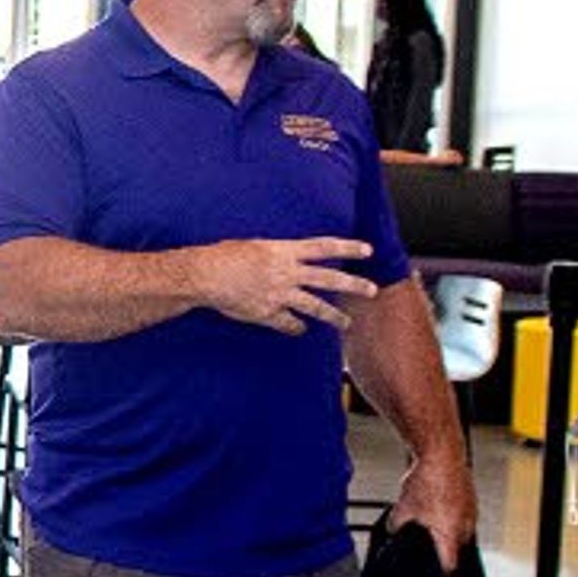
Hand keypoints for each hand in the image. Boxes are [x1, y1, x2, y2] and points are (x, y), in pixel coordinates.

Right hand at [196, 237, 378, 334]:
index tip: (367, 250)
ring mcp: (280, 295)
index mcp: (284, 251)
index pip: (324, 248)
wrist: (205, 275)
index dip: (348, 248)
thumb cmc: (224, 255)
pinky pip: (289, 324)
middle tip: (372, 290)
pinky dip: (296, 328)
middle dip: (353, 285)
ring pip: (315, 307)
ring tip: (346, 323)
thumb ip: (276, 253)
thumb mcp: (255, 246)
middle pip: (329, 279)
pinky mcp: (268, 313)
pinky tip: (300, 330)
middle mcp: (287, 273)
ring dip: (334, 316)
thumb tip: (287, 257)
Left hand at [384, 451, 478, 558]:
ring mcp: (472, 512)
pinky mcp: (473, 500)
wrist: (441, 455)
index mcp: (450, 533)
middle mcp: (466, 526)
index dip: (442, 574)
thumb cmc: (426, 481)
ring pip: (462, 532)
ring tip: (433, 522)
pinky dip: (454, 517)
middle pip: (457, 549)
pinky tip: (439, 508)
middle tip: (429, 546)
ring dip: (450, 532)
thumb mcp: (402, 508)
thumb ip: (396, 526)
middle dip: (444, 550)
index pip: (450, 565)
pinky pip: (465, 517)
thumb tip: (392, 533)